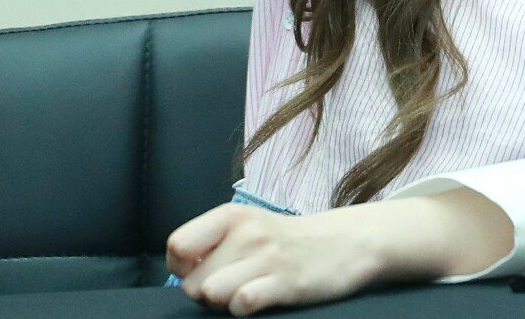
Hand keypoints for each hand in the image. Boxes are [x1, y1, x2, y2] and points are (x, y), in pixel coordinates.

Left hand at [167, 202, 391, 314]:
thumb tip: (181, 272)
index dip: (183, 268)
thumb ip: (212, 242)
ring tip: (246, 291)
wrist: (347, 241)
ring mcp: (268, 257)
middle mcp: (247, 233)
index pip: (177, 246)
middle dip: (206, 293)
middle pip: (192, 282)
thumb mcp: (248, 226)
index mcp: (232, 216)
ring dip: (224, 302)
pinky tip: (261, 298)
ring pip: (211, 295)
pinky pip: (242, 304)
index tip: (203, 270)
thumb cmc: (288, 240)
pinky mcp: (287, 282)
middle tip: (233, 284)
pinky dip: (245, 307)